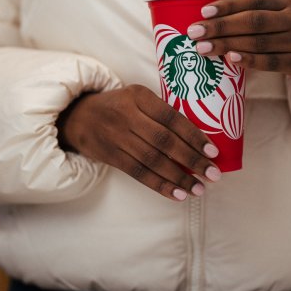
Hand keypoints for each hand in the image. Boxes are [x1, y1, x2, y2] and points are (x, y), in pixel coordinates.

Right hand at [58, 85, 221, 200]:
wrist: (77, 116)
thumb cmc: (119, 106)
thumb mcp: (137, 97)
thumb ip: (161, 111)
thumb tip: (199, 137)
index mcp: (138, 96)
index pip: (171, 117)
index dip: (193, 135)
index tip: (213, 151)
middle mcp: (127, 115)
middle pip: (164, 141)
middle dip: (192, 160)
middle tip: (213, 174)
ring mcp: (117, 137)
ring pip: (153, 161)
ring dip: (179, 177)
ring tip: (200, 188)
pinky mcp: (111, 156)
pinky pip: (139, 173)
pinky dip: (161, 185)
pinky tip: (178, 194)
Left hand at [187, 0, 290, 86]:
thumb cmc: (287, 31)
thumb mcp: (278, 14)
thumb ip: (252, 13)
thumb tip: (206, 18)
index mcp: (284, 1)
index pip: (252, 1)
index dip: (227, 6)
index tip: (203, 12)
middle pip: (252, 21)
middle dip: (220, 27)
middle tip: (195, 32)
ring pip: (257, 42)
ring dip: (226, 45)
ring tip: (202, 48)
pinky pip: (269, 62)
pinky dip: (248, 60)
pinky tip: (230, 59)